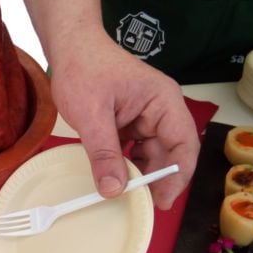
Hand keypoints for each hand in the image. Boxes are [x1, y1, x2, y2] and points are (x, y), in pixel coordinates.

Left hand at [11, 0, 199, 209]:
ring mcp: (145, 115)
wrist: (68, 46)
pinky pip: (133, 148)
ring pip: (150, 153)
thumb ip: (104, 153)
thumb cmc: (83, 69)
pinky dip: (124, 163)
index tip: (163, 201)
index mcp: (163, 102)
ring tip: (125, 196)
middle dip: (156, 179)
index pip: (184, 144)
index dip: (177, 176)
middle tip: (140, 206)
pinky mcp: (129, 120)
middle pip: (169, 152)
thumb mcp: (91, 116)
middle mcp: (161, 109)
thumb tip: (114, 190)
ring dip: (138, 173)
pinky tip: (113, 178)